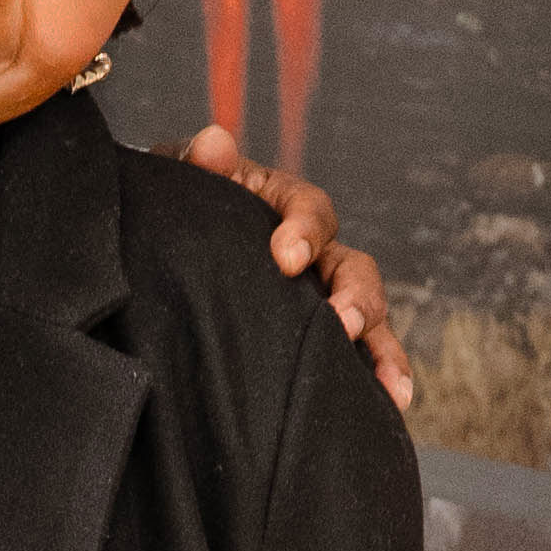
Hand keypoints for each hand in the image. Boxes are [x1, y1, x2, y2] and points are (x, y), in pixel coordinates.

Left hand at [163, 123, 408, 410]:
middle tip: (341, 324)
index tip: (286, 258)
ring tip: (389, 385)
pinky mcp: (316, 336)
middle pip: (353, 267)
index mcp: (281, 206)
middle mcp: (314, 251)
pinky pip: (356, 356)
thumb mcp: (179, 181)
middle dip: (354, 296)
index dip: (305, 230)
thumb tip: (214, 144)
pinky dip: (377, 376)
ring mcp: (319, 296)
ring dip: (381, 347)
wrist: (159, 250)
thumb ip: (195, 163)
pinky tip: (391, 405)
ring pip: (367, 314)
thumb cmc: (179, 210)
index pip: (310, 209)